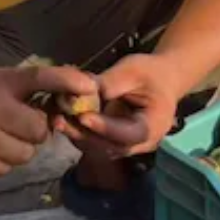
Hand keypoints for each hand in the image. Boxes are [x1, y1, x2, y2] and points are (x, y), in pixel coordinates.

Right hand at [0, 65, 98, 176]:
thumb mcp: (11, 78)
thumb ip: (46, 85)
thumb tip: (87, 89)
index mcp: (3, 81)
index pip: (39, 77)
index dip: (68, 81)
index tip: (90, 87)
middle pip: (38, 130)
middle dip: (36, 130)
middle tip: (22, 124)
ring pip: (24, 155)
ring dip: (21, 149)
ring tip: (4, 136)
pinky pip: (5, 169)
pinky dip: (3, 162)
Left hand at [54, 53, 185, 158]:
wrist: (163, 80)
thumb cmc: (152, 73)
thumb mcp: (134, 70)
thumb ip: (111, 82)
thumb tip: (84, 90)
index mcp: (154, 125)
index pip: (128, 134)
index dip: (105, 128)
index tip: (83, 116)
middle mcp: (141, 143)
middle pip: (110, 147)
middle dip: (83, 134)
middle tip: (60, 119)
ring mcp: (126, 146)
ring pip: (98, 149)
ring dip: (76, 136)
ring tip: (56, 118)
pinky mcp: (113, 143)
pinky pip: (94, 143)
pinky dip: (78, 133)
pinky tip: (62, 120)